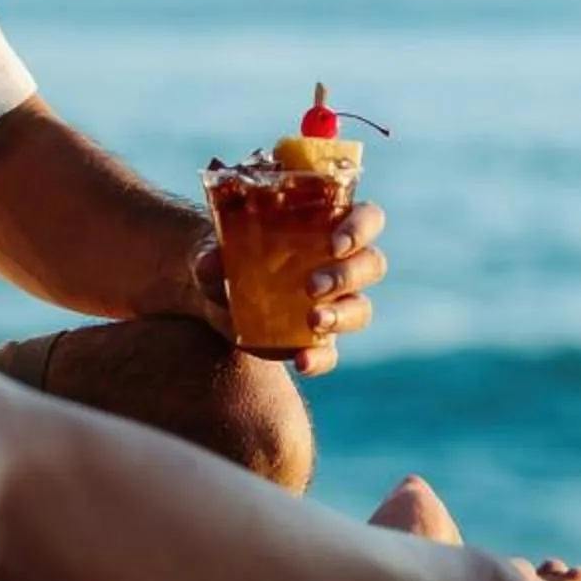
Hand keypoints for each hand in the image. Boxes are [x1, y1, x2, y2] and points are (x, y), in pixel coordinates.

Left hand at [190, 201, 387, 376]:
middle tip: (312, 286)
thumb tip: (209, 264)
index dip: (360, 228)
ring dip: (341, 315)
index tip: (336, 244)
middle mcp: (340, 264)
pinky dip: (320, 359)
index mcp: (327, 226)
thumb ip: (211, 254)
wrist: (212, 292)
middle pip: (371, 264)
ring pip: (360, 309)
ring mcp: (333, 304)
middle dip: (347, 275)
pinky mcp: (317, 339)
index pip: (367, 219)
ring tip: (314, 319)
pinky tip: (301, 362)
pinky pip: (331, 352)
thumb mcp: (214, 247)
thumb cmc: (226, 253)